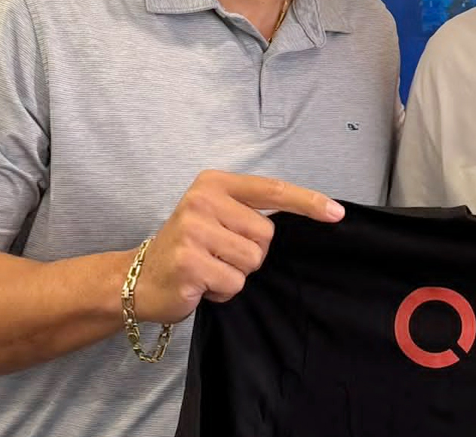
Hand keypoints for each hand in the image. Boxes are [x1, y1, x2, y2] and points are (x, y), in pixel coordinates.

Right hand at [133, 170, 344, 322]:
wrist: (138, 279)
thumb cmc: (189, 248)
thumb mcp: (217, 216)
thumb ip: (250, 212)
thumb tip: (307, 214)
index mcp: (214, 183)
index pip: (272, 189)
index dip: (308, 201)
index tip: (336, 213)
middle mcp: (202, 201)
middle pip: (266, 235)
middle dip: (251, 253)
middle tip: (219, 255)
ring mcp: (193, 231)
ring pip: (252, 261)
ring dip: (236, 274)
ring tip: (210, 269)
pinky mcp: (189, 262)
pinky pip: (234, 283)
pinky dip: (223, 292)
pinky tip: (201, 284)